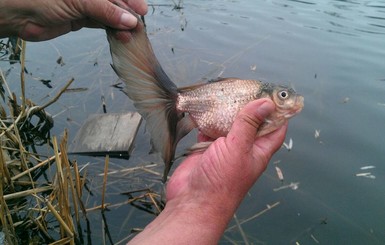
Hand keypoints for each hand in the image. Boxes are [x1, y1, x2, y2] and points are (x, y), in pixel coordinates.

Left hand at [0, 0, 146, 40]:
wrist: (20, 15)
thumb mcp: (80, 1)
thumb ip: (107, 10)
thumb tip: (130, 21)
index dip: (130, 0)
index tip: (142, 11)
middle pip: (114, 2)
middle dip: (127, 14)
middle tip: (139, 27)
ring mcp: (85, 5)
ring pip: (110, 14)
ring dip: (121, 25)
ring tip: (131, 36)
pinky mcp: (80, 19)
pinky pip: (101, 24)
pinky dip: (112, 31)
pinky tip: (121, 37)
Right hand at [129, 99, 287, 243]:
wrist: (193, 201)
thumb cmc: (221, 181)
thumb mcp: (239, 148)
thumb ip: (249, 124)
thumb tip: (266, 103)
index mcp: (259, 150)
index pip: (275, 127)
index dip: (277, 111)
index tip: (273, 92)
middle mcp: (244, 148)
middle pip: (251, 122)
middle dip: (249, 106)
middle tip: (245, 86)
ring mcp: (225, 148)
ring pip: (230, 124)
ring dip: (227, 111)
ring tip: (226, 91)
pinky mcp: (207, 148)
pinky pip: (210, 129)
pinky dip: (208, 119)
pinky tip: (206, 108)